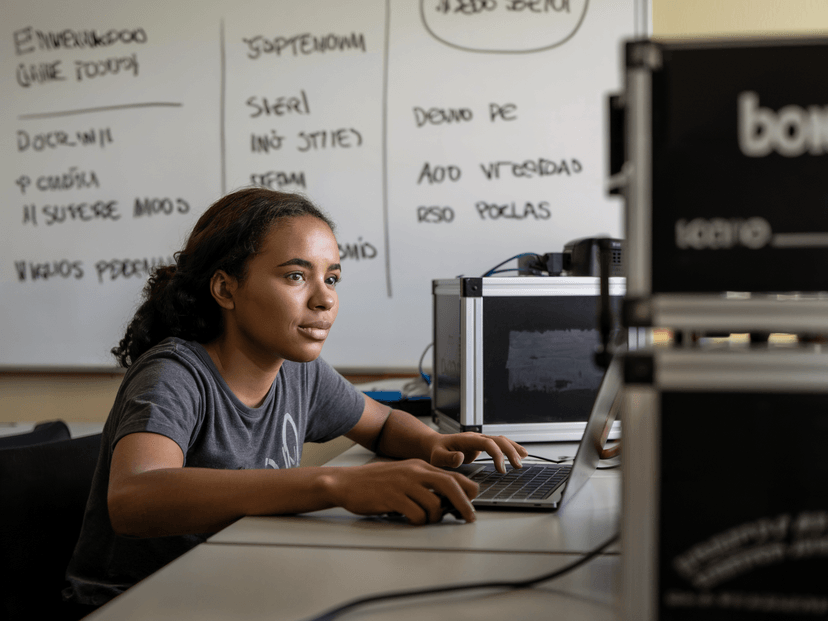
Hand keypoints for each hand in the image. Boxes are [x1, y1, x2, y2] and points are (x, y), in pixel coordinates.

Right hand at [322, 459, 477, 524]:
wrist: (347, 482)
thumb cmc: (376, 482)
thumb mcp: (404, 475)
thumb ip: (424, 483)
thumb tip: (448, 499)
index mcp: (419, 466)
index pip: (451, 475)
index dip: (467, 489)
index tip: (473, 502)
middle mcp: (414, 472)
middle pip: (450, 486)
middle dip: (464, 505)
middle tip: (470, 518)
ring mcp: (404, 484)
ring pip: (434, 504)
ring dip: (435, 517)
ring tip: (425, 519)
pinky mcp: (393, 498)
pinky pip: (416, 514)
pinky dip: (418, 521)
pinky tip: (411, 520)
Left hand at [428, 432, 528, 473]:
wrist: (435, 446)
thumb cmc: (436, 452)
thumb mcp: (437, 457)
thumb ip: (447, 458)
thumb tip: (460, 457)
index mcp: (467, 439)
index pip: (487, 443)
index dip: (497, 454)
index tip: (501, 469)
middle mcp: (476, 437)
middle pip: (498, 440)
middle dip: (510, 452)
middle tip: (517, 466)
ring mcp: (480, 440)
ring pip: (501, 440)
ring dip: (513, 449)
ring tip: (524, 458)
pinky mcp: (482, 445)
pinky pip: (499, 445)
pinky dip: (511, 448)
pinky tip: (519, 454)